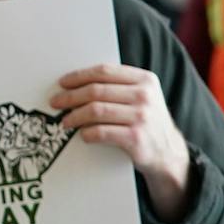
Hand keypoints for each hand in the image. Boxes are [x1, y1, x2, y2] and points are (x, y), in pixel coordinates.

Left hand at [52, 64, 192, 222]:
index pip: (104, 71)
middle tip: (56, 102)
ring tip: (65, 121)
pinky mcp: (136, 138)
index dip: (79, 76)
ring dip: (75, 116)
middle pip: (96, 90)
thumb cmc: (146, 121)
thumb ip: (118, 86)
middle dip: (71, 96)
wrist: (168, 152)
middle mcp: (144, 96)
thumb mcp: (142, 97)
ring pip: (96, 110)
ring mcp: (142, 117)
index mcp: (145, 80)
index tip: (62, 83)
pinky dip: (87, 133)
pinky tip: (82, 135)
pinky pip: (101, 132)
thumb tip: (77, 82)